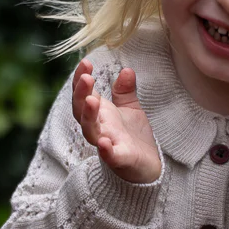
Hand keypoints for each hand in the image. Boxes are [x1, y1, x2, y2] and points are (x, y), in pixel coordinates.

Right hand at [71, 60, 161, 183]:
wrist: (147, 165)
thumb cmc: (133, 136)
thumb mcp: (130, 108)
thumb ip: (125, 91)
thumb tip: (126, 70)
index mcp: (100, 113)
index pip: (83, 94)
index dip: (80, 79)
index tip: (85, 63)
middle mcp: (99, 127)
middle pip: (80, 111)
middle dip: (80, 94)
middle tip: (86, 77)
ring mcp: (107, 144)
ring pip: (90, 131)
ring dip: (88, 116)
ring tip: (92, 100)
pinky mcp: (120, 160)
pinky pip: (110, 156)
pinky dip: (106, 150)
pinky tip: (104, 143)